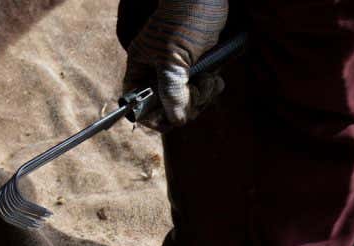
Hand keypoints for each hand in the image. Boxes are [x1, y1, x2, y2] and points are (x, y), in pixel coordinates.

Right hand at [123, 0, 228, 128]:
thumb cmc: (185, 18)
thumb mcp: (173, 58)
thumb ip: (170, 90)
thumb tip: (175, 119)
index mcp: (142, 66)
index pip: (137, 103)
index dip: (152, 116)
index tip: (172, 119)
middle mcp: (157, 70)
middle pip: (166, 107)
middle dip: (186, 105)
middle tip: (199, 90)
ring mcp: (177, 69)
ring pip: (186, 100)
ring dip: (202, 96)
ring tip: (211, 81)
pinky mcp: (196, 66)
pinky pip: (200, 89)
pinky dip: (210, 88)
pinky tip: (216, 79)